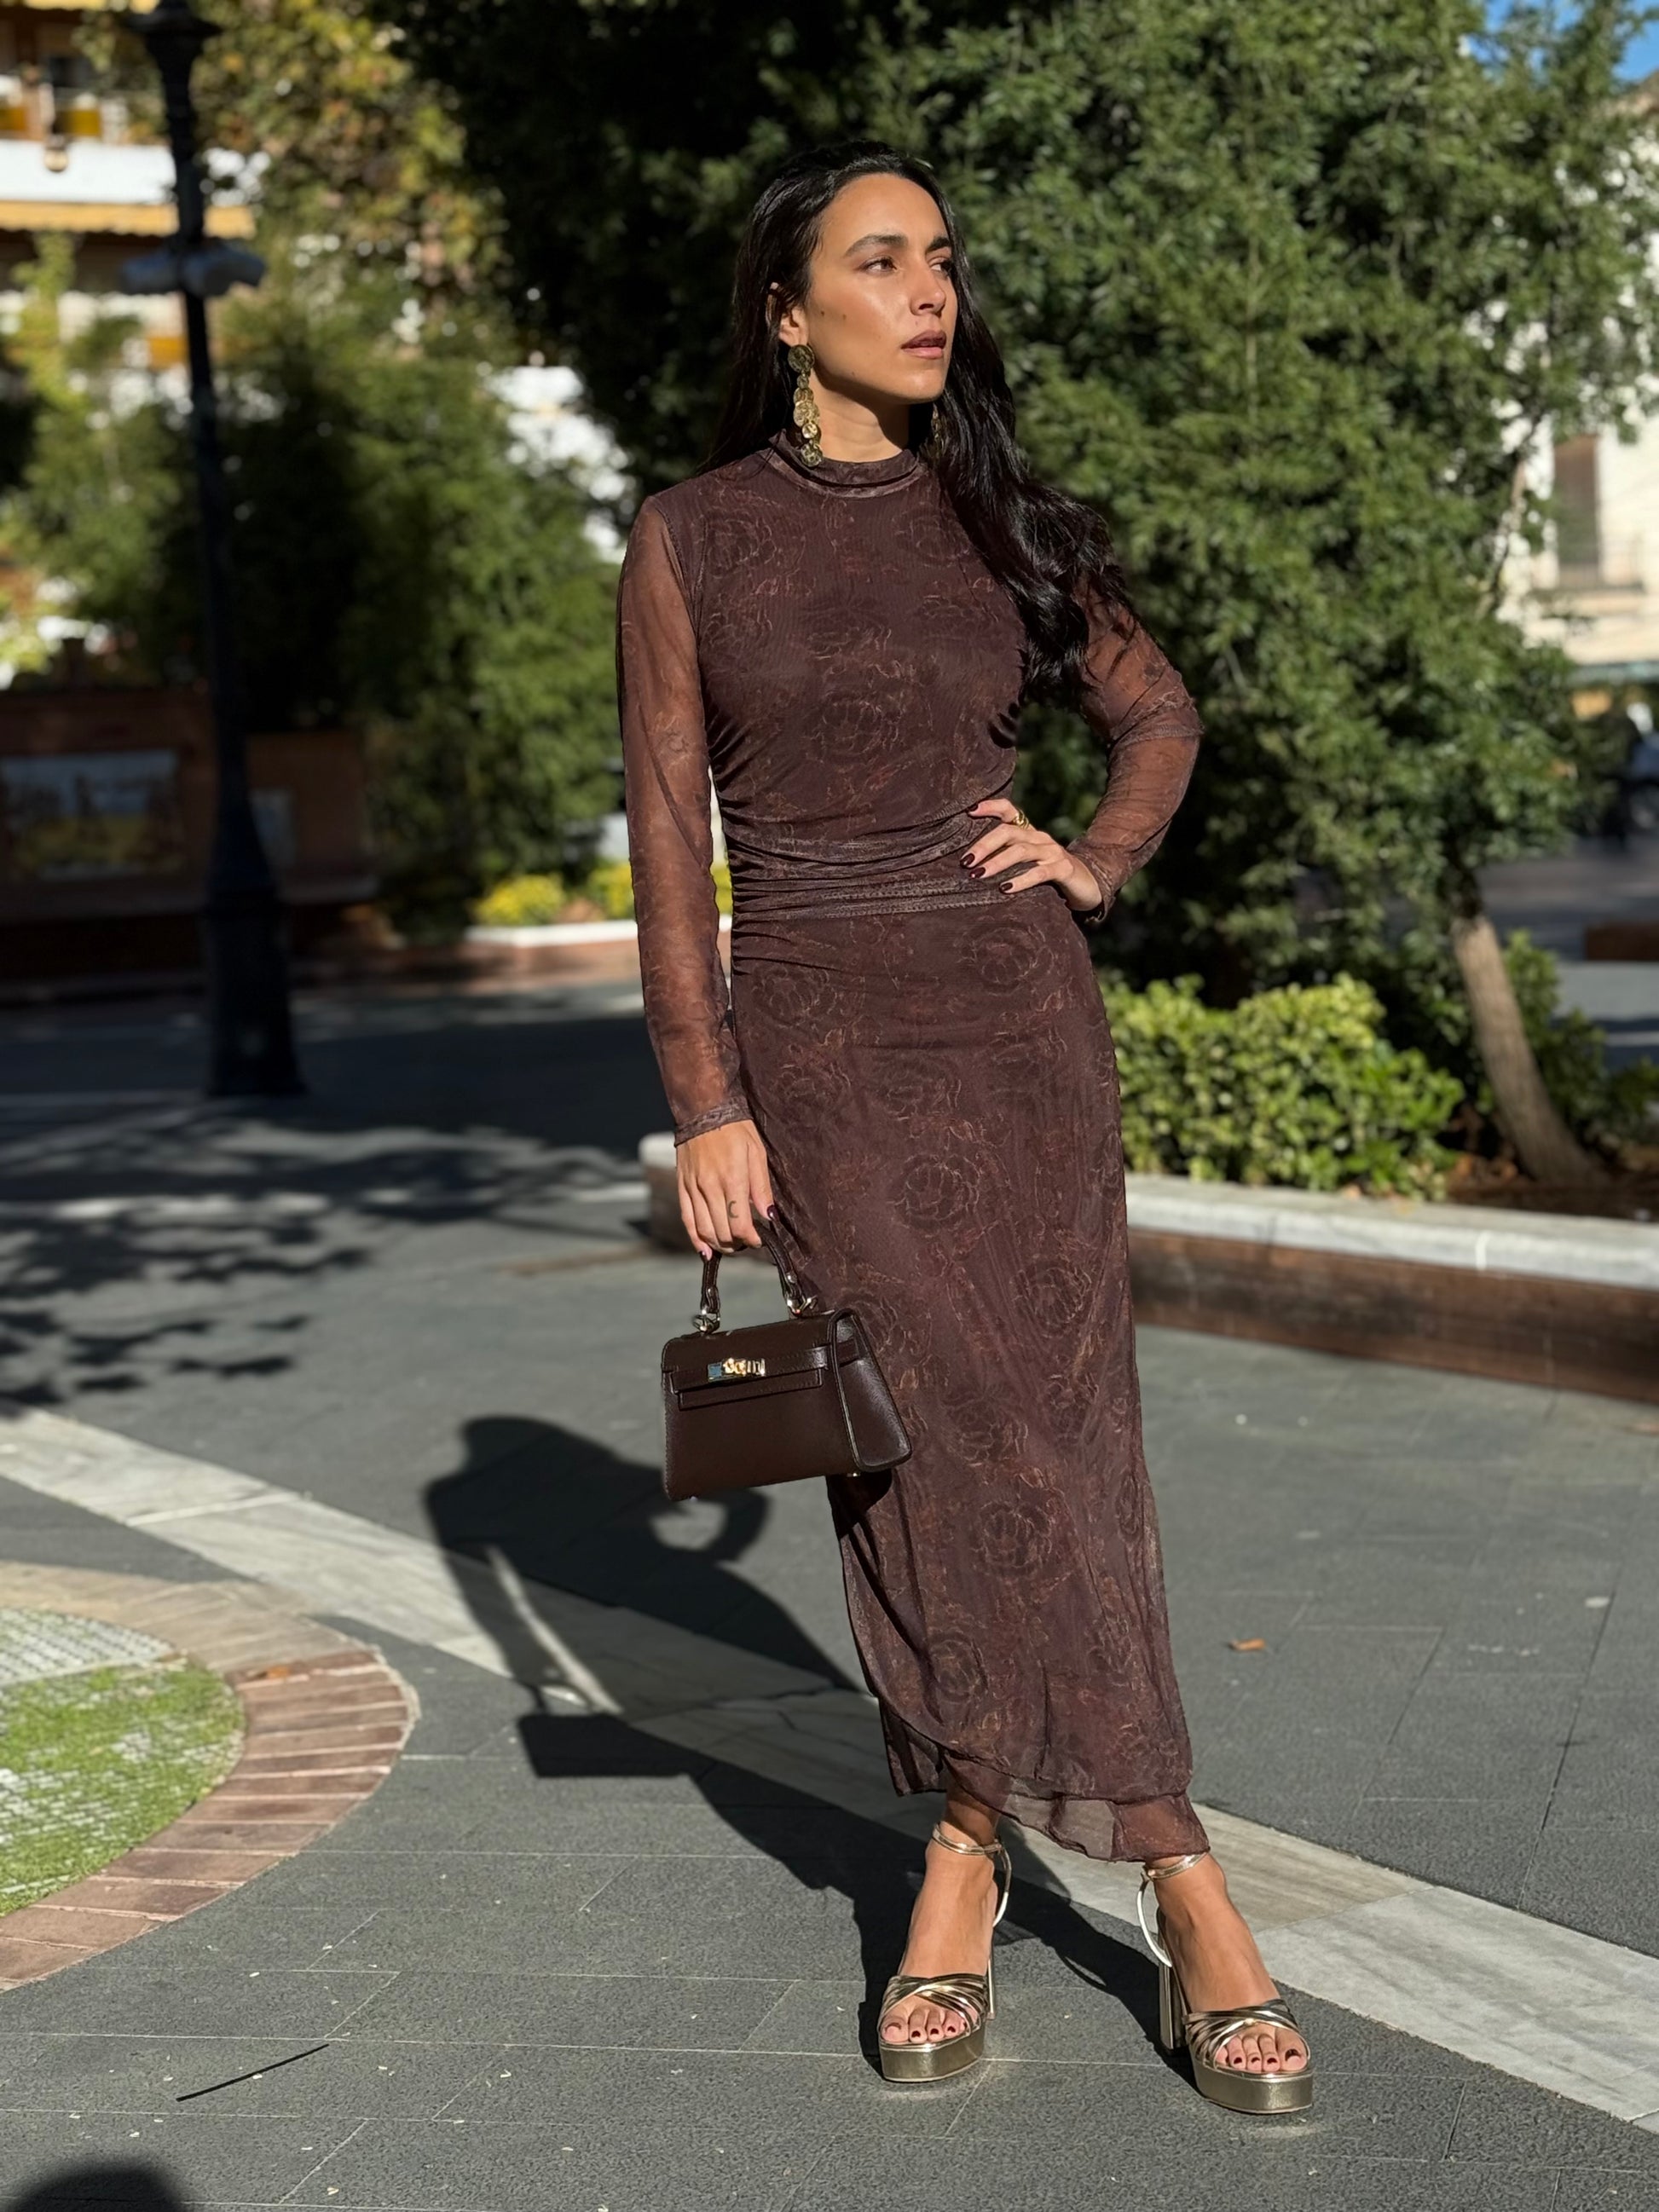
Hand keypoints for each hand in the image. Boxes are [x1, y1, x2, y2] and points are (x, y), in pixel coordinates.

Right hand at [677, 1117, 774, 1257]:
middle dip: (738, 1244)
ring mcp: (693, 1188)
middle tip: (748, 1242)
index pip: (740, 1224)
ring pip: (704, 1230)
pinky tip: (706, 1250)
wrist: (704, 1110)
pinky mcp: (682, 1186)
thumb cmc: (735, 1129)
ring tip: (732, 1245)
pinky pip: (687, 1220)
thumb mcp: (757, 1153)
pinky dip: (696, 1239)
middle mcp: (710, 1187)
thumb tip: (768, 1216)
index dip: (751, 1239)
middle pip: (722, 1232)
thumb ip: (762, 1188)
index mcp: (732, 1179)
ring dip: (720, 1245)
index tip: (759, 1240)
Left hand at [963, 797, 1104, 912]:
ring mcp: (1052, 852)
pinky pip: (1039, 873)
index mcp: (1029, 833)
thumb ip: (1005, 858)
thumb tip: (969, 866)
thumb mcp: (1027, 863)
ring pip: (1021, 851)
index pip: (1009, 810)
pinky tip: (1005, 888)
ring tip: (978, 874)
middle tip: (965, 861)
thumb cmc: (1048, 876)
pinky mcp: (1063, 869)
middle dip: (984, 845)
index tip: (969, 811)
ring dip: (997, 862)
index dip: (990, 807)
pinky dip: (1020, 880)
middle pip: (1008, 832)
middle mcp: (1040, 838)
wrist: (1086, 886)